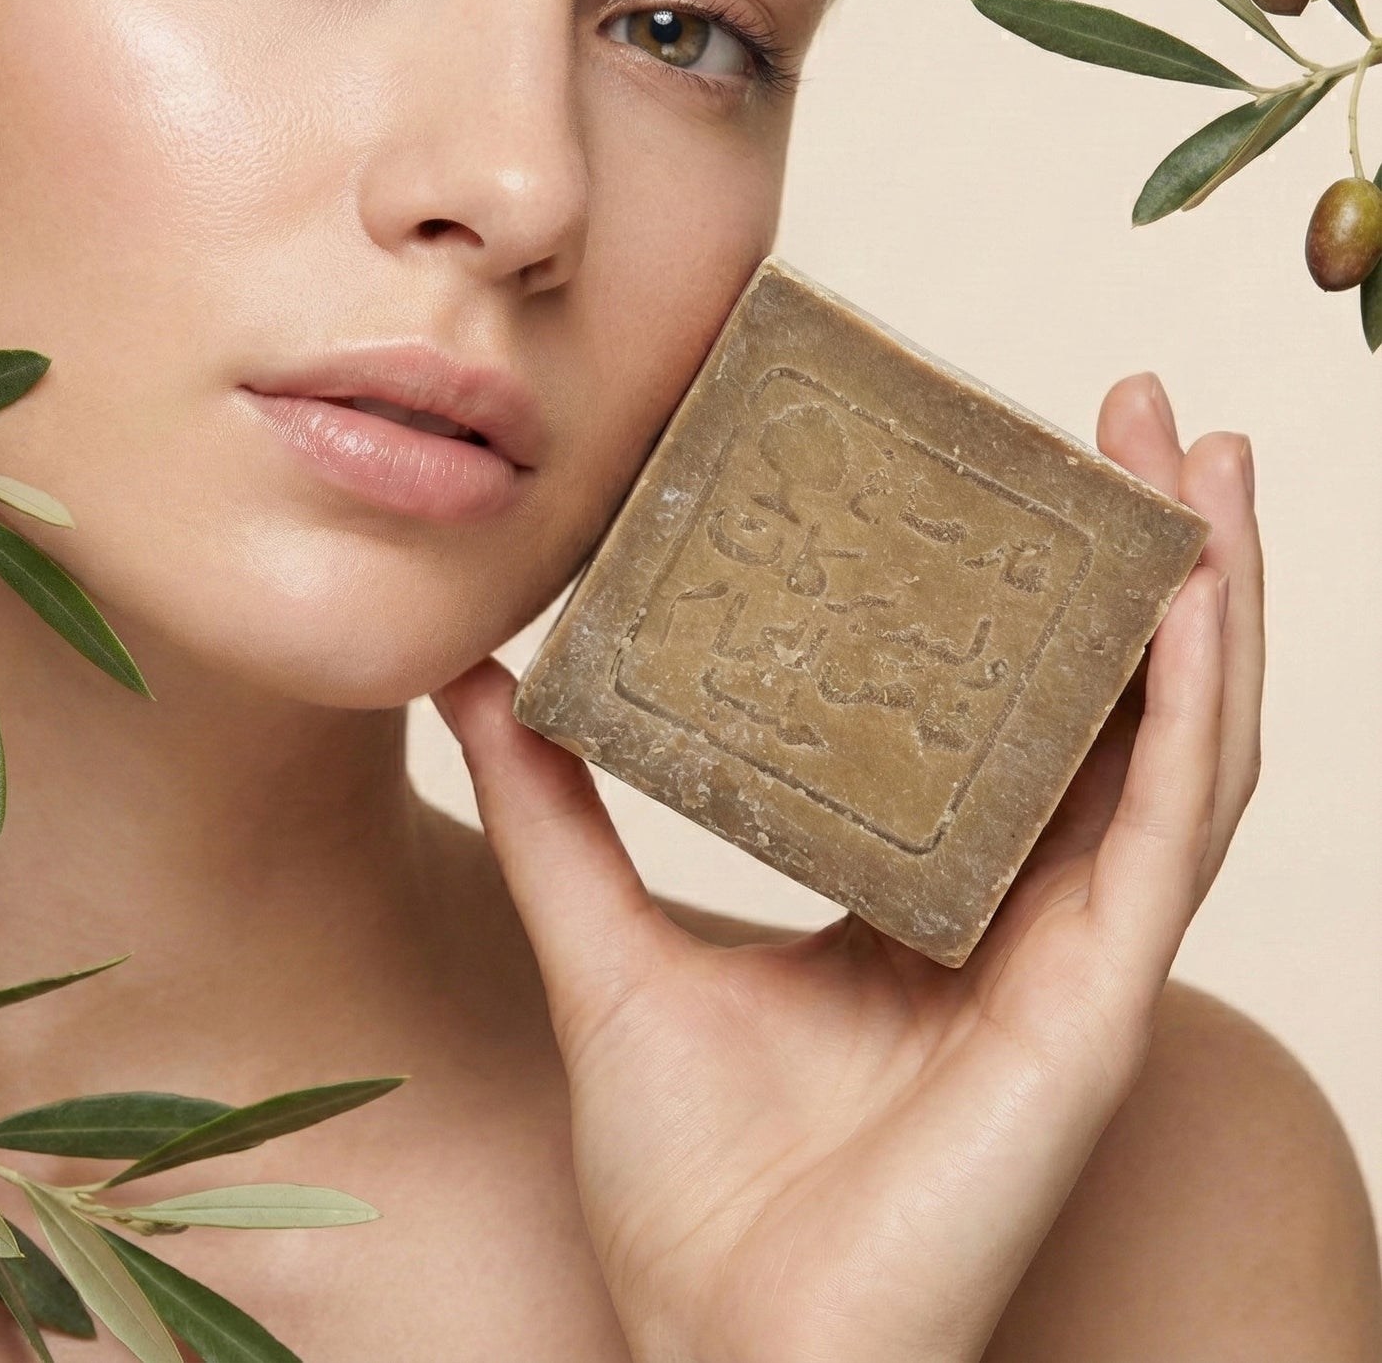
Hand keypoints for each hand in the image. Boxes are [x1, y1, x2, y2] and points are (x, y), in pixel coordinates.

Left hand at [433, 373, 1260, 1362]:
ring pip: (1173, 741)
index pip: (993, 708)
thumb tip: (480, 674)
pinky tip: (1197, 597)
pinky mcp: (1092, 1003)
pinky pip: (1171, 828)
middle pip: (1104, 697)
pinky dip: (1196, 704)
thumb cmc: (683, 1180)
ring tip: (1205, 456)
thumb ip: (550, 807)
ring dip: (1203, 594)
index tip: (994, 460)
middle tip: (1135, 415)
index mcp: (917, 888)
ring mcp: (1070, 954)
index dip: (1013, 586)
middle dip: (1137, 552)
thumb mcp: (596, 939)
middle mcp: (1015, 907)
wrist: (724, 1344)